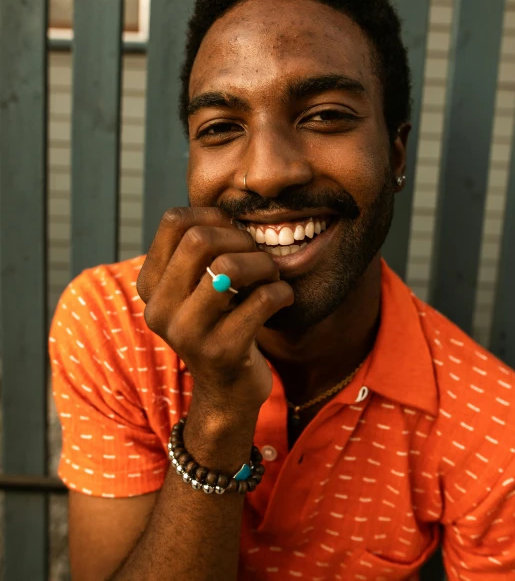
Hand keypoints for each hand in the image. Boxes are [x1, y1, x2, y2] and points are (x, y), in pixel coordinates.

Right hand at [136, 208, 293, 414]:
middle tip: (258, 255)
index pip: (174, 221)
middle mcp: (158, 309)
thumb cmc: (221, 322)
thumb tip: (231, 207)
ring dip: (263, 265)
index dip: (213, 216)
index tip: (235, 232)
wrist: (228, 390)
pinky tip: (282, 299)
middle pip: (199, 239)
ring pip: (228, 267)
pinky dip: (281, 292)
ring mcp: (186, 333)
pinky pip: (261, 299)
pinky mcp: (220, 353)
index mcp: (150, 285)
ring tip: (272, 276)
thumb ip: (201, 249)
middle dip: (241, 239)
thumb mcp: (198, 286)